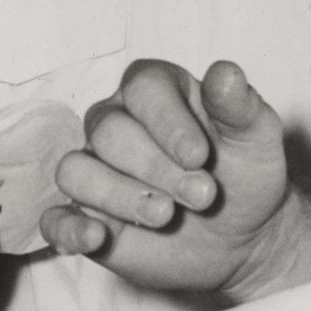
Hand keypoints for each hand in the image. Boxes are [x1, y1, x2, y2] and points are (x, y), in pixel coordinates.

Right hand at [41, 59, 300, 296]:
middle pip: (108, 131)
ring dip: (118, 196)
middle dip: (156, 167)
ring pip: (75, 171)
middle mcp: (114, 123)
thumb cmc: (245, 176)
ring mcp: (95, 170)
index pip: (142, 87)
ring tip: (166, 217)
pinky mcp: (84, 216)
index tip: (201, 156)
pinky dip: (68, 229)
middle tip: (203, 196)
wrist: (243, 238)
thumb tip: (226, 73)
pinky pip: (54, 220)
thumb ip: (239, 106)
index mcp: (155, 91)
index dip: (167, 120)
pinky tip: (97, 238)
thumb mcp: (256, 139)